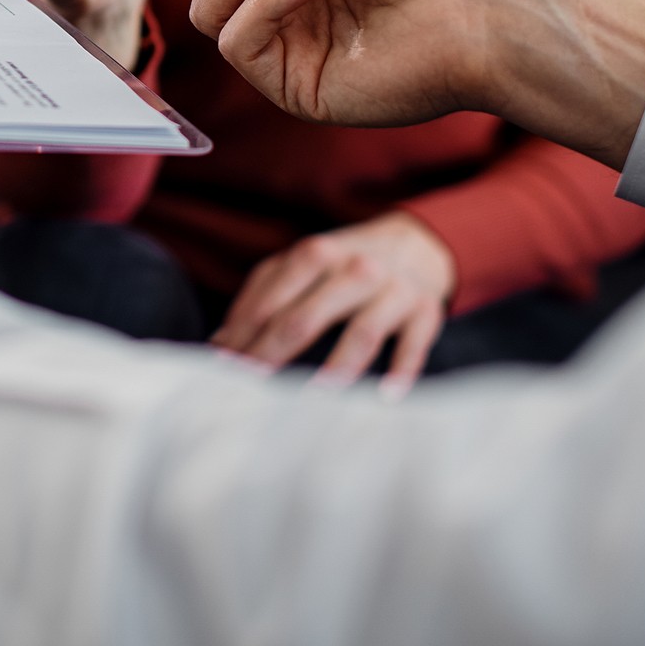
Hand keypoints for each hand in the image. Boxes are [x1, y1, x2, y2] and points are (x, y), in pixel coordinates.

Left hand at [211, 213, 454, 397]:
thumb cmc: (344, 263)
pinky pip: (413, 344)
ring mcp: (392, 290)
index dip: (243, 336)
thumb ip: (262, 294)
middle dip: (273, 354)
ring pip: (361, 332)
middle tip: (250, 390)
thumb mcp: (303, 264)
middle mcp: (353, 269)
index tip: (222, 368)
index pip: (270, 301)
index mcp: (315, 254)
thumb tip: (220, 341)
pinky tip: (386, 399)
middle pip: (305, 317)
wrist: (415, 244)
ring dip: (337, 368)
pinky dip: (401, 371)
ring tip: (313, 401)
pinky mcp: (425, 311)